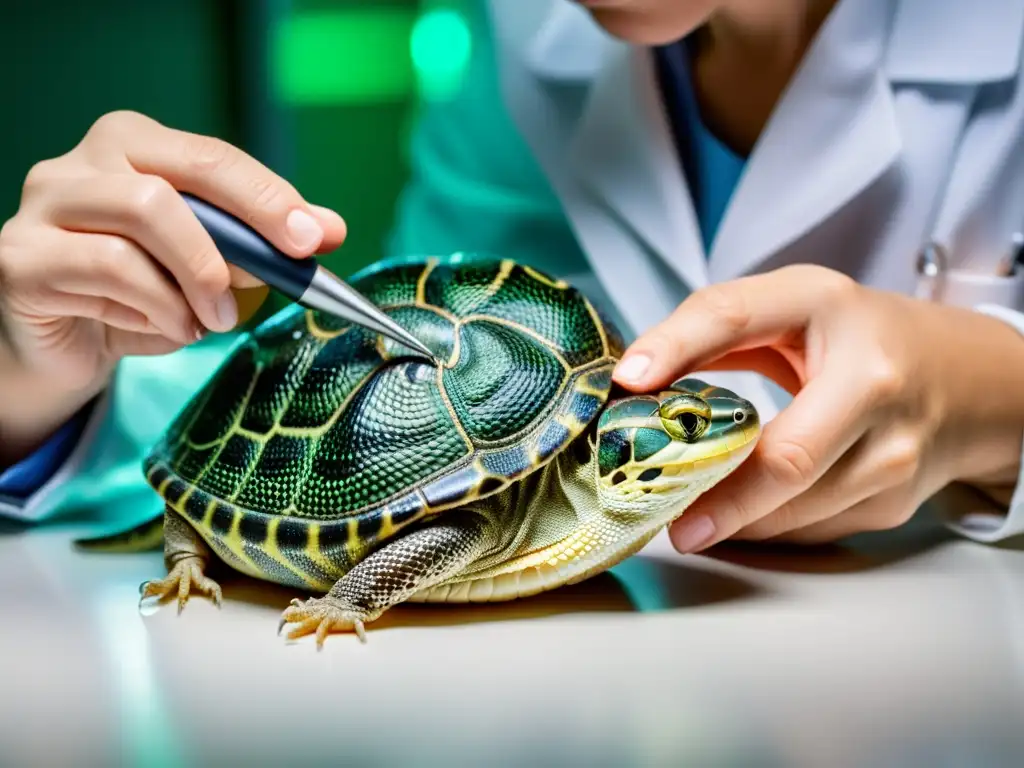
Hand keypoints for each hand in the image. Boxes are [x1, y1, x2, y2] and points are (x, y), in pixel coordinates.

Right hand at [0, 110, 346, 460]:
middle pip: (174, 182)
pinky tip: (167, 328)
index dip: (269, 197)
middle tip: (269, 284)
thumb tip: (328, 229)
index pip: (211, 157)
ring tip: (211, 321)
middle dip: (239, 238)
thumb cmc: (141, 294)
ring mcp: (44, 207)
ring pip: (142, 223)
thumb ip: (263, 243)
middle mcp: (80, 163)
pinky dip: (155, 309)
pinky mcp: (21, 259)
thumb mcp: (211, 265)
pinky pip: (107, 272)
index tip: (316, 238)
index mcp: (133, 146)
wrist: (66, 345)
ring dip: (196, 283)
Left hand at [611, 265, 1023, 548]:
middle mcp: (874, 383)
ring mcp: (893, 453)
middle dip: (716, 496)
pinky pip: (809, 528)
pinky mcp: (891, 503)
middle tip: (663, 517)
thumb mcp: (794, 307)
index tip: (628, 379)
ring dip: (732, 521)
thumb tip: (636, 379)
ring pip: (794, 510)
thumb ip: (716, 328)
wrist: (968, 381)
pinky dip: (765, 527)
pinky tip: (739, 516)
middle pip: (785, 459)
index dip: (679, 346)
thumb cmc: (861, 336)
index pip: (740, 319)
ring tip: (683, 517)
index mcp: (833, 310)